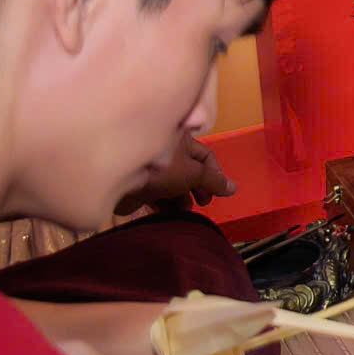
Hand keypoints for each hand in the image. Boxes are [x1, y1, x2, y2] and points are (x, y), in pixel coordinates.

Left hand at [116, 131, 233, 214]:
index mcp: (181, 141)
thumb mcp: (194, 173)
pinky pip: (159, 195)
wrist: (120, 183)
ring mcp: (153, 170)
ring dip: (183, 198)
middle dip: (199, 188)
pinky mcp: (140, 186)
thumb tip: (233, 188)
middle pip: (191, 171)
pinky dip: (167, 204)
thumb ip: (214, 182)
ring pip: (175, 185)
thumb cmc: (160, 169)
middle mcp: (167, 153)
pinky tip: (170, 213)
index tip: (218, 192)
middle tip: (204, 202)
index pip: (206, 157)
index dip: (215, 174)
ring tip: (185, 209)